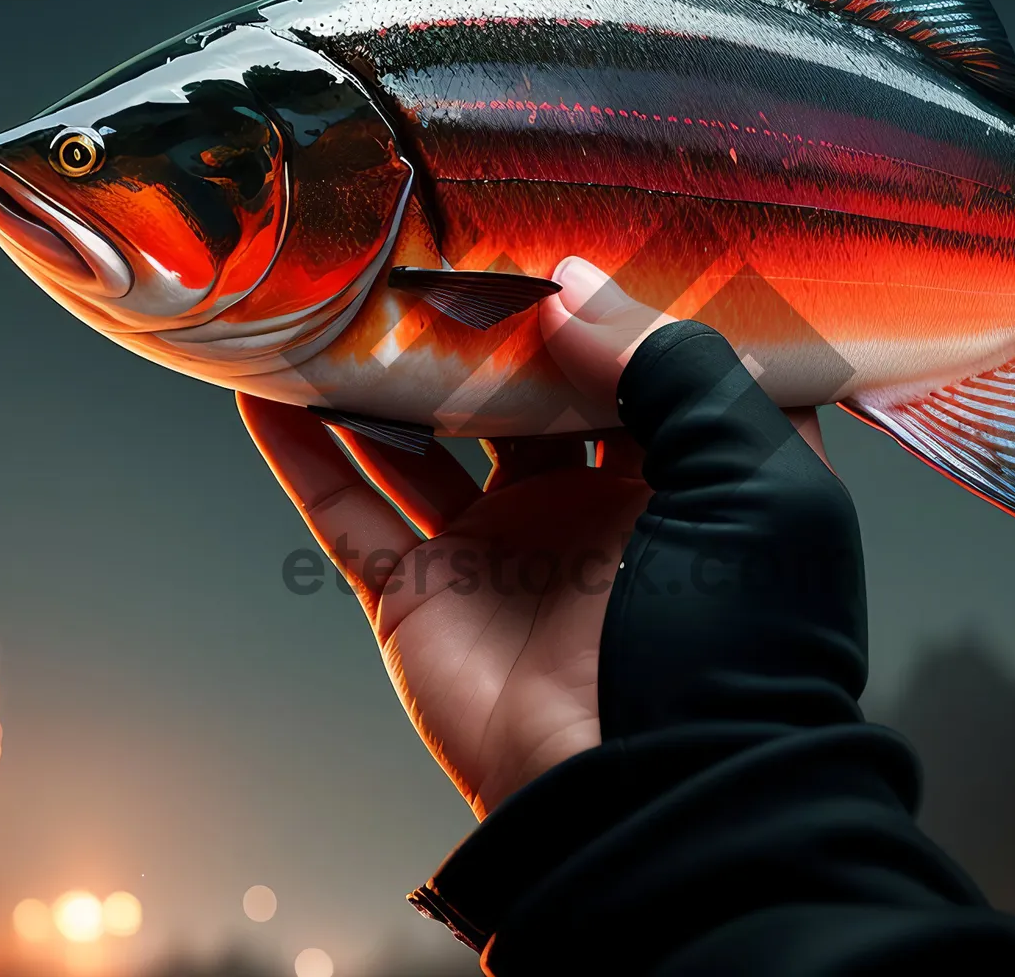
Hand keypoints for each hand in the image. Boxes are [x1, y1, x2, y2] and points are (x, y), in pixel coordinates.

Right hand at [238, 257, 827, 818]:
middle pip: (526, 386)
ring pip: (427, 436)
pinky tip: (262, 386)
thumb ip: (675, 368)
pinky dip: (302, 452)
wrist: (644, 800)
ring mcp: (501, 546)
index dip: (620, 294)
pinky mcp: (424, 592)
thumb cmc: (729, 642)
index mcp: (686, 474)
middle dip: (490, 321)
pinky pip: (348, 509)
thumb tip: (575, 285)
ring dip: (386, 373)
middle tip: (441, 234)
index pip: (649, 360)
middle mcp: (593, 502)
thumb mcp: (753, 484)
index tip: (574, 213)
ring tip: (346, 291)